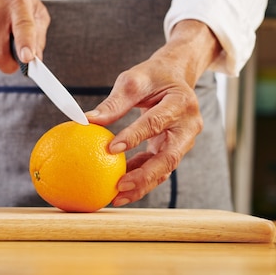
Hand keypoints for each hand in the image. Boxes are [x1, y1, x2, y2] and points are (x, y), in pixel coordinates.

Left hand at [85, 20, 221, 206]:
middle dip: (145, 175)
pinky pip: (158, 168)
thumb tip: (87, 121)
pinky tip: (119, 188)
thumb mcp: (134, 81)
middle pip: (169, 157)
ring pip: (165, 169)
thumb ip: (114, 102)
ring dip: (142, 184)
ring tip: (117, 197)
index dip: (135, 137)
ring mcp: (184, 141)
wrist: (175, 78)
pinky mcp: (174, 150)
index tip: (111, 148)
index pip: (156, 123)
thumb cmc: (153, 77)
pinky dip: (140, 178)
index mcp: (181, 104)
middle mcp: (188, 126)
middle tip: (120, 186)